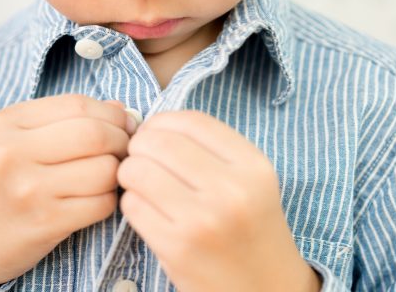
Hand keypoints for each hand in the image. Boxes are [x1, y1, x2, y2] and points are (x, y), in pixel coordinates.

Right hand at [0, 95, 135, 288]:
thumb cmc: (2, 182)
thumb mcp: (19, 139)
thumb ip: (67, 119)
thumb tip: (121, 110)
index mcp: (8, 122)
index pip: (79, 105)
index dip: (112, 114)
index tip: (124, 124)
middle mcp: (13, 152)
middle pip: (95, 134)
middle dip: (122, 140)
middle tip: (124, 150)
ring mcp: (28, 190)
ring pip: (104, 170)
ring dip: (117, 174)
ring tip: (107, 176)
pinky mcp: (45, 222)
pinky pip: (102, 204)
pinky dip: (109, 200)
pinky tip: (95, 200)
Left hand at [117, 111, 321, 291]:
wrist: (265, 288)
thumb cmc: (250, 229)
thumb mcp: (251, 180)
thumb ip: (211, 149)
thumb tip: (153, 127)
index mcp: (252, 166)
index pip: (191, 120)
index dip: (162, 121)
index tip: (155, 133)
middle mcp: (231, 190)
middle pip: (157, 142)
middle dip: (139, 146)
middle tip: (141, 158)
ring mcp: (202, 220)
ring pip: (136, 170)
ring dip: (130, 174)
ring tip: (142, 184)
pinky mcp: (176, 247)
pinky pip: (131, 205)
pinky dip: (131, 203)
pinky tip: (147, 210)